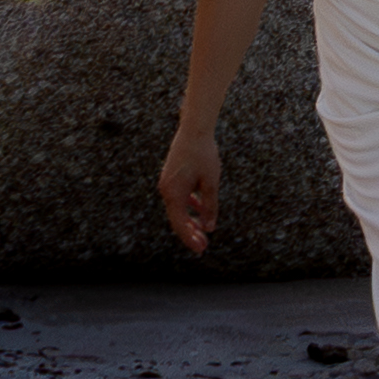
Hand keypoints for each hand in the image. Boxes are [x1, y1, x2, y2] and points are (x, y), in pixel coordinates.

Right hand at [154, 126, 220, 254]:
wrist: (194, 129)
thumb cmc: (203, 154)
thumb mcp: (211, 183)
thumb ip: (210, 206)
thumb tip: (209, 228)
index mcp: (174, 193)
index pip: (180, 224)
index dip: (190, 239)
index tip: (201, 249)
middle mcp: (166, 190)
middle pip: (177, 219)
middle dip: (190, 233)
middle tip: (203, 246)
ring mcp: (168, 183)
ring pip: (178, 208)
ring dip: (190, 220)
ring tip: (203, 231)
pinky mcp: (172, 177)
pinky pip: (180, 197)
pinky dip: (189, 205)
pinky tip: (200, 209)